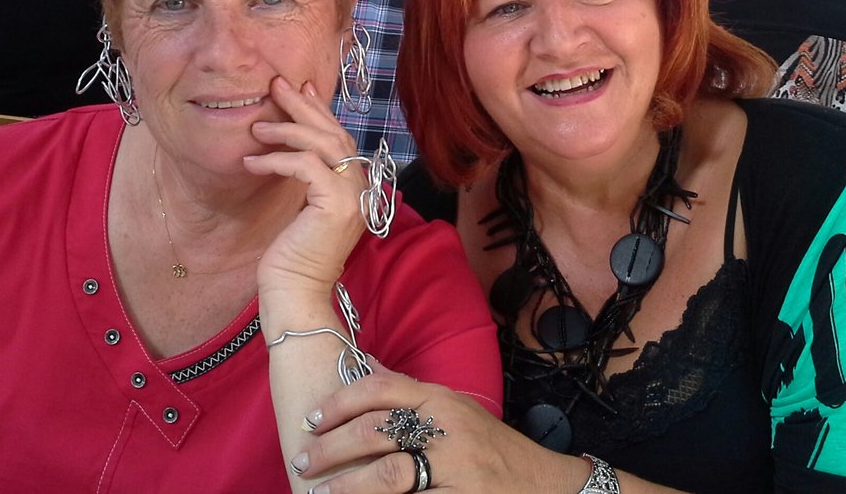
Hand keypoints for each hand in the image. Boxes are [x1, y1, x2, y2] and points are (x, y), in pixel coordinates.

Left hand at [245, 76, 368, 295]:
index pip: (340, 137)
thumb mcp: (302, 205)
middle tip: (278, 84)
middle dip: (304, 105)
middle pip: (334, 133)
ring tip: (257, 126)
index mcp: (356, 186)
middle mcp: (361, 187)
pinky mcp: (336, 205)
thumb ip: (307, 176)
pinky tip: (251, 161)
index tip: (300, 87)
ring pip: (323, 144)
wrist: (295, 292)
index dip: (320, 109)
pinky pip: (305, 166)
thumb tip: (293, 143)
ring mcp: (353, 196)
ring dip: (287, 129)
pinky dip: (276, 159)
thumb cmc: (293, 254)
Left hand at [293, 364, 584, 493]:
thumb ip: (407, 392)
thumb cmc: (489, 447)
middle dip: (332, 448)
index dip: (340, 402)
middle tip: (305, 461)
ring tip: (323, 493)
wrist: (541, 485)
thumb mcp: (452, 409)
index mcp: (439, 400)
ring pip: (388, 474)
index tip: (312, 419)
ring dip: (348, 486)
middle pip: (376, 431)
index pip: (381, 388)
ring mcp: (454, 467)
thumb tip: (363, 365)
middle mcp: (446, 429)